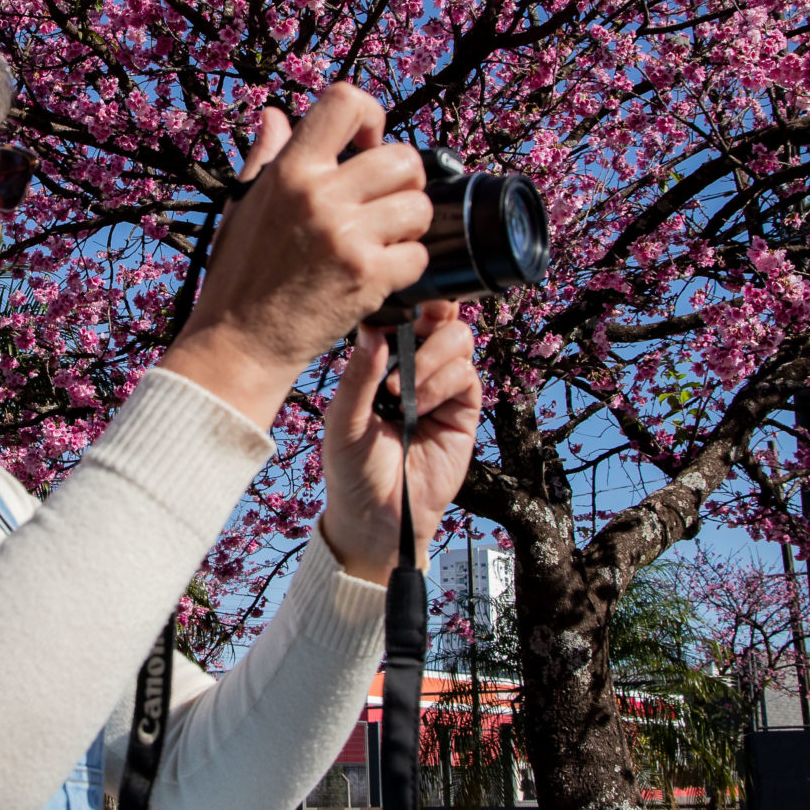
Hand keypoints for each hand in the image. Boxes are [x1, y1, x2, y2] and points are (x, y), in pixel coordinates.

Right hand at [158, 85, 433, 430]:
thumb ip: (265, 156)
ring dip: (409, 226)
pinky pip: (418, 255)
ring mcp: (347, 236)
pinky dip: (406, 268)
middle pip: (403, 158)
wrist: (239, 343)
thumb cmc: (239, 274)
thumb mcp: (242, 205)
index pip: (346, 102)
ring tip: (381, 242)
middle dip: (405, 180)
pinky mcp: (368, 277)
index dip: (371, 118)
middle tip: (385, 204)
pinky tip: (378, 275)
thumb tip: (276, 114)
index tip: (366, 146)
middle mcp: (319, 196)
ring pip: (419, 207)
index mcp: (289, 171)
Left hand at [319, 299, 482, 580]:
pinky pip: (466, 375)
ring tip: (402, 387)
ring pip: (457, 340)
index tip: (404, 291)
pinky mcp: (463, 410)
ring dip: (431, 356)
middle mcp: (415, 367)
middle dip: (431, 313)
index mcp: (381, 361)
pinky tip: (419, 405)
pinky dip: (442, 382)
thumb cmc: (352, 469)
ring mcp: (441, 387)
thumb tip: (371, 329)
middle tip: (416, 323)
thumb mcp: (343, 419)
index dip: (410, 298)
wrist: (378, 517)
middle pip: (440, 316)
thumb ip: (358, 375)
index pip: (403, 316)